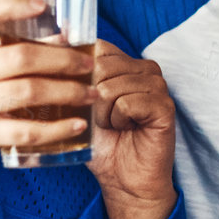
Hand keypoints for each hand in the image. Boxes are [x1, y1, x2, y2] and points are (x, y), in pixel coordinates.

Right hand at [0, 0, 94, 218]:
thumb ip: (1, 56)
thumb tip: (61, 39)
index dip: (12, 4)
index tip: (43, 5)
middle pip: (20, 57)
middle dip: (63, 59)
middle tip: (89, 63)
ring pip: (29, 91)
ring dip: (68, 91)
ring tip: (92, 92)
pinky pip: (27, 130)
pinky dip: (58, 128)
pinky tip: (78, 124)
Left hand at [86, 42, 177, 218]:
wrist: (123, 180)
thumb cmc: (101, 143)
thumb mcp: (77, 104)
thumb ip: (69, 74)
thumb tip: (54, 39)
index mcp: (125, 63)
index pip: (96, 47)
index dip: (80, 74)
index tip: (82, 98)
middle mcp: (144, 68)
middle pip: (100, 66)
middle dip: (91, 99)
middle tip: (102, 118)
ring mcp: (158, 85)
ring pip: (111, 87)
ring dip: (104, 114)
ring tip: (115, 125)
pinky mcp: (165, 105)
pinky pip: (127, 103)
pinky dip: (119, 121)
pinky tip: (127, 129)